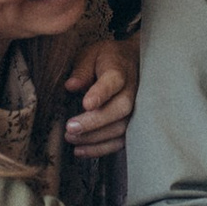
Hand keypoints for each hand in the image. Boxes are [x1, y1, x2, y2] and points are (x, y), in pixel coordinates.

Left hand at [61, 36, 137, 157]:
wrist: (131, 62)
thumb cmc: (106, 59)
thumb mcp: (91, 54)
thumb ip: (81, 69)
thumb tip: (71, 86)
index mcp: (120, 70)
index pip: (114, 81)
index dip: (101, 93)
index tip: (86, 103)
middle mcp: (132, 91)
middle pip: (121, 108)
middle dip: (95, 122)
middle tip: (70, 128)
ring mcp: (136, 110)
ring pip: (121, 128)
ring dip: (94, 138)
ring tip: (70, 138)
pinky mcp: (132, 125)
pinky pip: (120, 141)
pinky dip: (100, 149)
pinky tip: (80, 151)